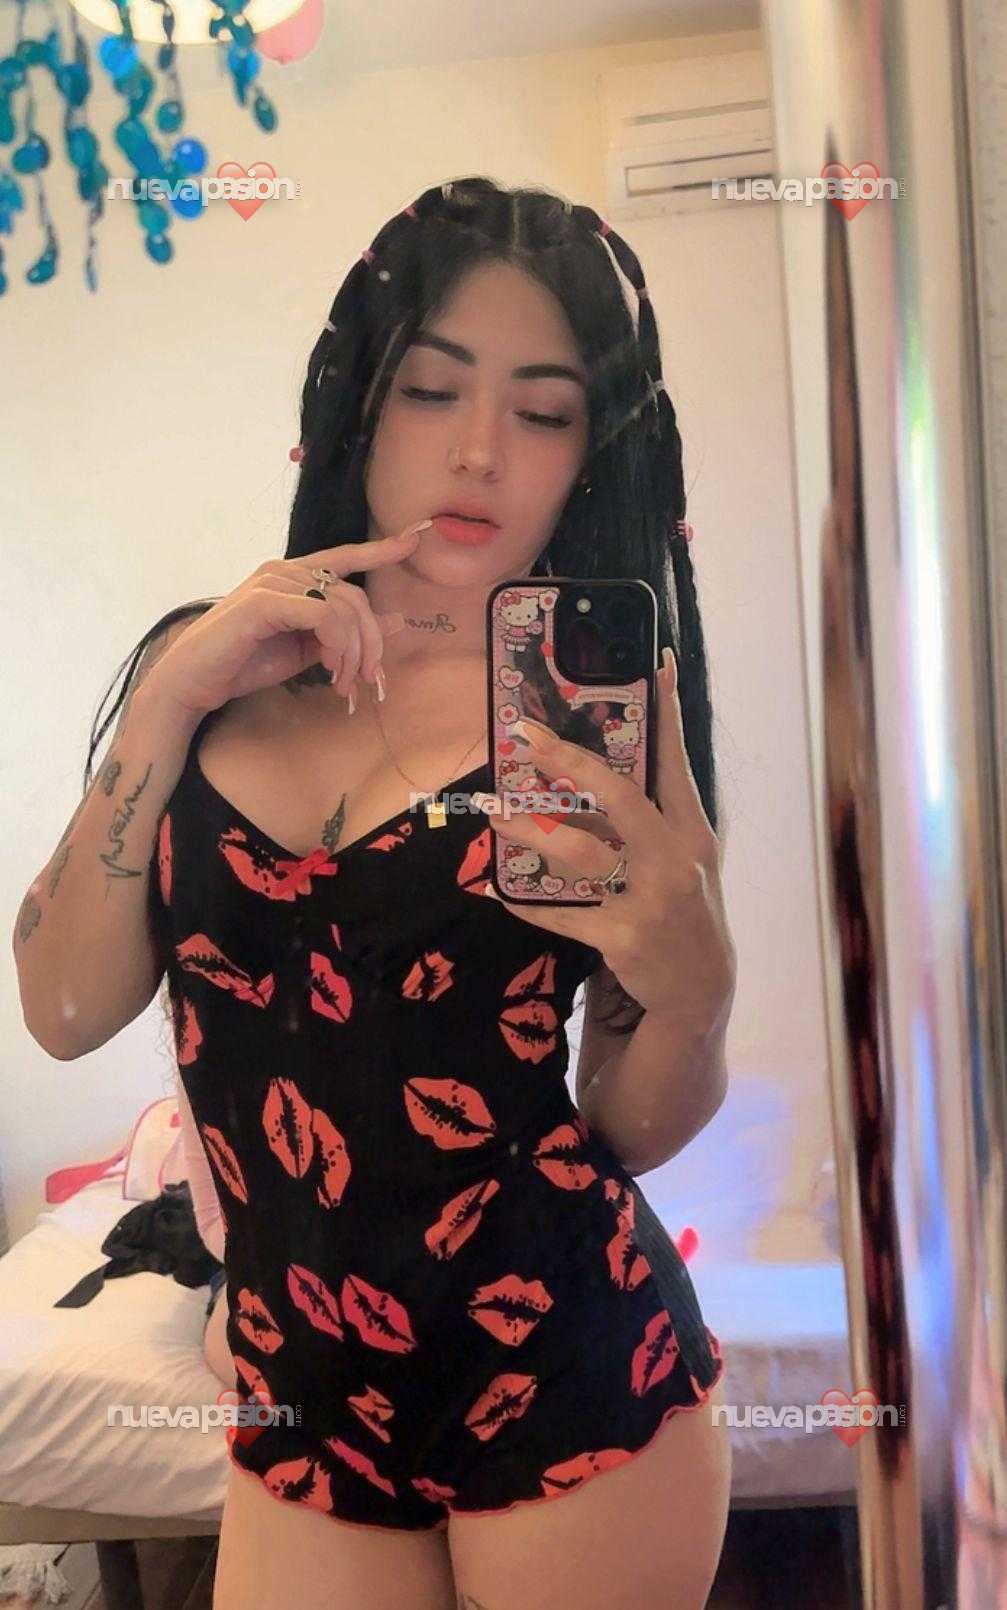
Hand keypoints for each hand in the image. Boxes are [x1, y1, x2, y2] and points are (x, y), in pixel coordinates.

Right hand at [143, 522, 427, 720]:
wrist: (194, 680)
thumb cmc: (245, 662)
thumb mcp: (307, 649)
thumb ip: (346, 633)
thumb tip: (397, 621)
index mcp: (293, 577)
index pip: (345, 557)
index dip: (380, 548)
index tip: (413, 540)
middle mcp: (284, 570)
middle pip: (354, 596)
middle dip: (370, 642)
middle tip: (367, 679)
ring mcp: (272, 581)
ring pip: (343, 608)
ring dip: (353, 651)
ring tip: (342, 681)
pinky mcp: (262, 601)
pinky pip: (323, 615)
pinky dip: (336, 644)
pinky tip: (330, 668)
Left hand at [477, 647, 736, 1030]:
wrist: (701, 988)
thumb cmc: (683, 907)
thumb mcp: (683, 856)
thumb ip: (651, 816)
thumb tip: (597, 769)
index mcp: (691, 829)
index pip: (676, 761)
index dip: (667, 712)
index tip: (656, 663)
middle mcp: (675, 856)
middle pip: (620, 797)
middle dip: (570, 762)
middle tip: (526, 737)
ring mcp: (651, 898)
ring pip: (580, 853)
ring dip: (530, 831)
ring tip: (494, 814)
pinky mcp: (624, 936)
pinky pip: (563, 912)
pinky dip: (525, 902)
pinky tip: (495, 890)